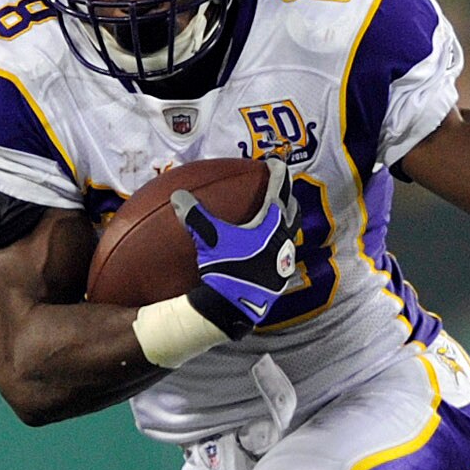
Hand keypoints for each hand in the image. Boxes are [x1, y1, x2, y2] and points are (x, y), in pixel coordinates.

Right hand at [171, 158, 299, 338]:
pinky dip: (275, 246)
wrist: (234, 306)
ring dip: (283, 224)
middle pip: (291, 211)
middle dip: (287, 198)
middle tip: (280, 189)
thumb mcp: (209, 239)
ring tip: (274, 219)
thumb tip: (178, 195)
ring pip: (289, 235)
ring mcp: (284, 261)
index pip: (278, 190)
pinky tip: (264, 252)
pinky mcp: (280, 279)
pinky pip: (281, 255)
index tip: (276, 162)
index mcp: (271, 224)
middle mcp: (284, 240)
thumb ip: (195, 215)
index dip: (277, 174)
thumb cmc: (225, 269)